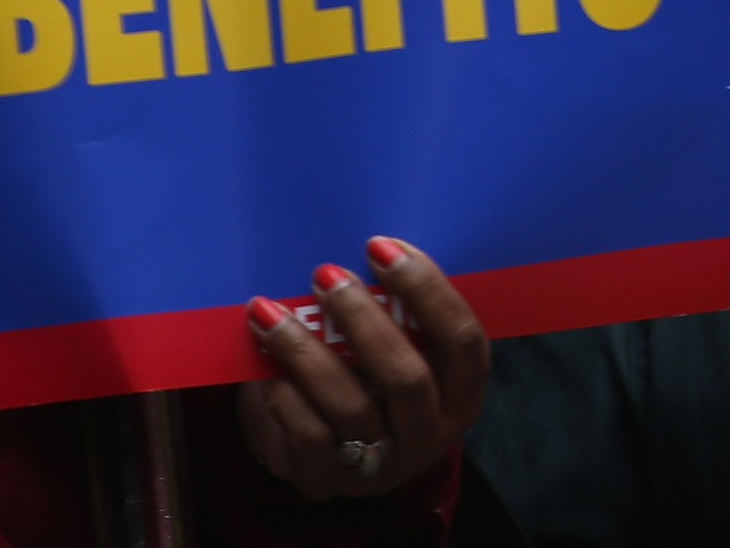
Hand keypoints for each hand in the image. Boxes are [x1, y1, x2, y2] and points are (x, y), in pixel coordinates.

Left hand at [238, 236, 488, 498]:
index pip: (462, 340)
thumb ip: (398, 312)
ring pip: (351, 407)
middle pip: (407, 376)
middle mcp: (431, 434)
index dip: (426, 289)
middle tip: (325, 275)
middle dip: (362, 318)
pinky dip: (286, 396)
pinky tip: (266, 365)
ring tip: (271, 312)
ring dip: (307, 352)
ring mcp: (382, 466)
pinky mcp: (329, 482)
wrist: (320, 444)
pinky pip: (308, 437)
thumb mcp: (400, 348)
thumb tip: (368, 248)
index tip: (379, 247)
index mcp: (463, 393)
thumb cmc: (365, 373)